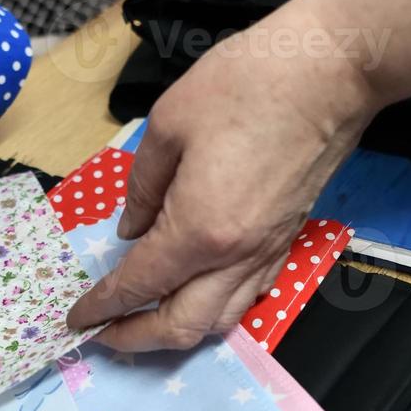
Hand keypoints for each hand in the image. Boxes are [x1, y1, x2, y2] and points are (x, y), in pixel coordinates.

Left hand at [66, 1, 382, 350]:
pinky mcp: (287, 240)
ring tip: (146, 319)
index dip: (103, 307)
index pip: (140, 285)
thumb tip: (131, 230)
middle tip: (104, 333)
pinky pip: (248, 296)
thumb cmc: (247, 84)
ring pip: (220, 321)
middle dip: (137, 339)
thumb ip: (143, 187)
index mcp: (198, 229)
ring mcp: (268, 252)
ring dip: (177, 330)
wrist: (332, 71)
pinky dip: (215, 307)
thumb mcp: (169, 125)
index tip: (77, 319)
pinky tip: (195, 291)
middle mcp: (236, 256)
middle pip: (182, 327)